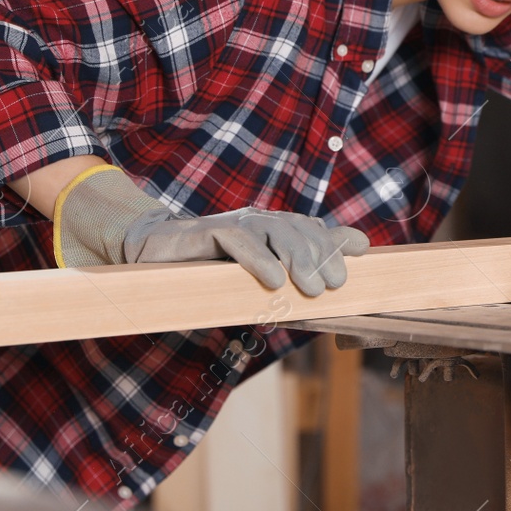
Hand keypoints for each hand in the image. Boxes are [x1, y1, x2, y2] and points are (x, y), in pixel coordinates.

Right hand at [126, 209, 369, 295]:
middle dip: (321, 257)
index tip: (358, 255)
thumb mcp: (250, 277)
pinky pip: (240, 240)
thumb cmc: (206, 268)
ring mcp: (235, 223)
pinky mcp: (209, 231)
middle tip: (334, 286)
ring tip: (312, 289)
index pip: (312, 228)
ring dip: (297, 260)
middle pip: (300, 230)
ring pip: (276, 232)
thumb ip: (286, 274)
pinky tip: (273, 281)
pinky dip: (259, 260)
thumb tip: (325, 281)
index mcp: (271, 229)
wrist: (151, 250)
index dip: (335, 240)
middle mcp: (258, 221)